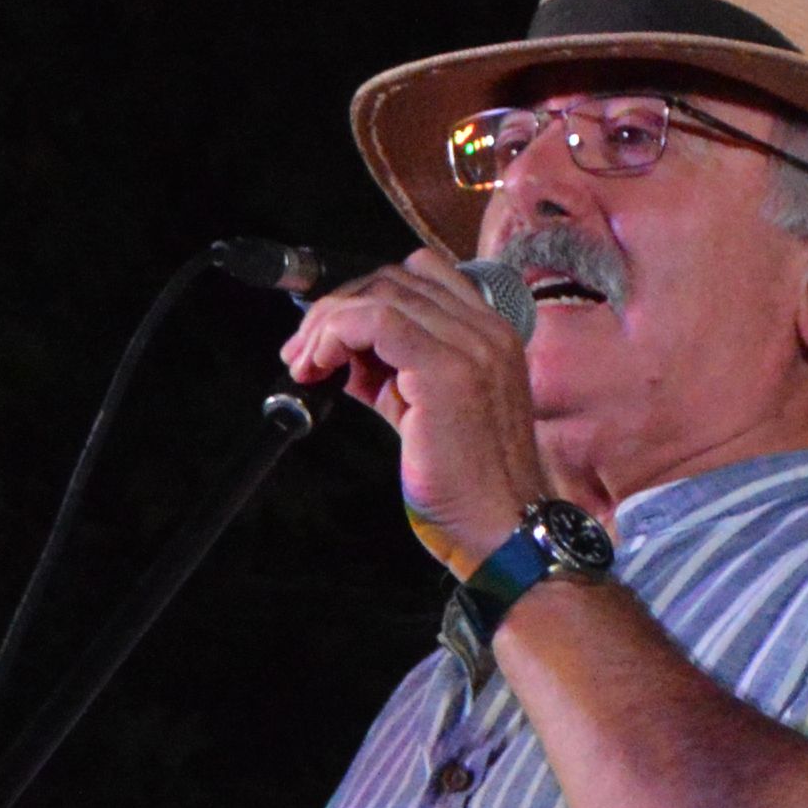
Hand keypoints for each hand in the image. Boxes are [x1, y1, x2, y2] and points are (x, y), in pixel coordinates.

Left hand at [281, 253, 553, 570]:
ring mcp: (472, 346)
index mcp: (491, 336)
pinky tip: (319, 368)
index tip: (327, 336)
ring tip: (305, 363)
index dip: (363, 297)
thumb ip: (388, 377)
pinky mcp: (447, 371)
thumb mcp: (421, 415)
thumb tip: (341, 356)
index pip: (419, 277)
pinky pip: (375, 321)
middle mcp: (488, 331)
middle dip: (336, 308)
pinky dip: (334, 335)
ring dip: (327, 323)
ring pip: (380, 294)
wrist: (505, 530)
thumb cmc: (469, 486)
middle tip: (303, 352)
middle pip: (394, 279)